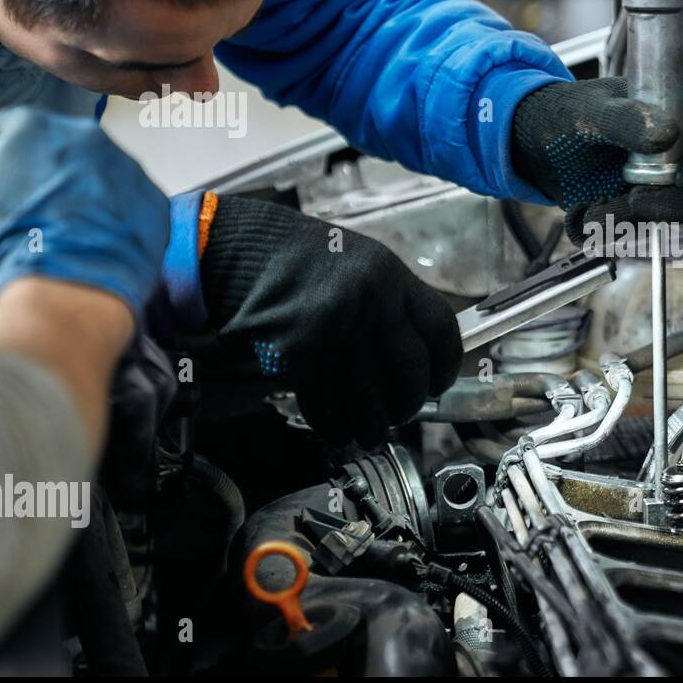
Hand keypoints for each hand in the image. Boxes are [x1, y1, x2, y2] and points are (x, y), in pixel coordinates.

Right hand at [0, 107, 168, 312]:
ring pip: (104, 175)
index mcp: (31, 127)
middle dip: (53, 177)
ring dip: (90, 195)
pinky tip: (102, 241)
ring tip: (73, 231)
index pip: (10, 134)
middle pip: (65, 152)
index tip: (5, 180)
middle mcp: (84, 136)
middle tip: (41, 211)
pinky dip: (122, 218)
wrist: (67, 286)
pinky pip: (135, 203)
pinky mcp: (155, 199)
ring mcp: (126, 165)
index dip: (6, 162)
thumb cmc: (19, 250)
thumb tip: (7, 188)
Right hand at [198, 196, 461, 447]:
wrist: (234, 253)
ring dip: (375, 427)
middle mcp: (369, 305)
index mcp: (390, 277)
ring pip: (373, 405)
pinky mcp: (298, 360)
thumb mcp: (363, 266)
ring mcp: (334, 334)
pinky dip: (337, 427)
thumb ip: (395, 306)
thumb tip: (421, 359)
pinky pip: (329, 410)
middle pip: (412, 375)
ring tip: (370, 429)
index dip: (447, 365)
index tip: (439, 381)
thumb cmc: (302, 261)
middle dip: (409, 403)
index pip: (442, 330)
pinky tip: (338, 426)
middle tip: (401, 410)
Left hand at [510, 78, 682, 242]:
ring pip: (666, 218)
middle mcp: (674, 155)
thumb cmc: (565, 113)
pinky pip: (634, 233)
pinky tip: (582, 214)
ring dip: (629, 222)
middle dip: (668, 205)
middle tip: (633, 202)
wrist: (532, 143)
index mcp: (677, 118)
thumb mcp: (591, 111)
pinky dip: (608, 231)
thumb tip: (666, 134)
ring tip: (591, 211)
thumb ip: (627, 120)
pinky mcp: (633, 211)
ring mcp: (656, 186)